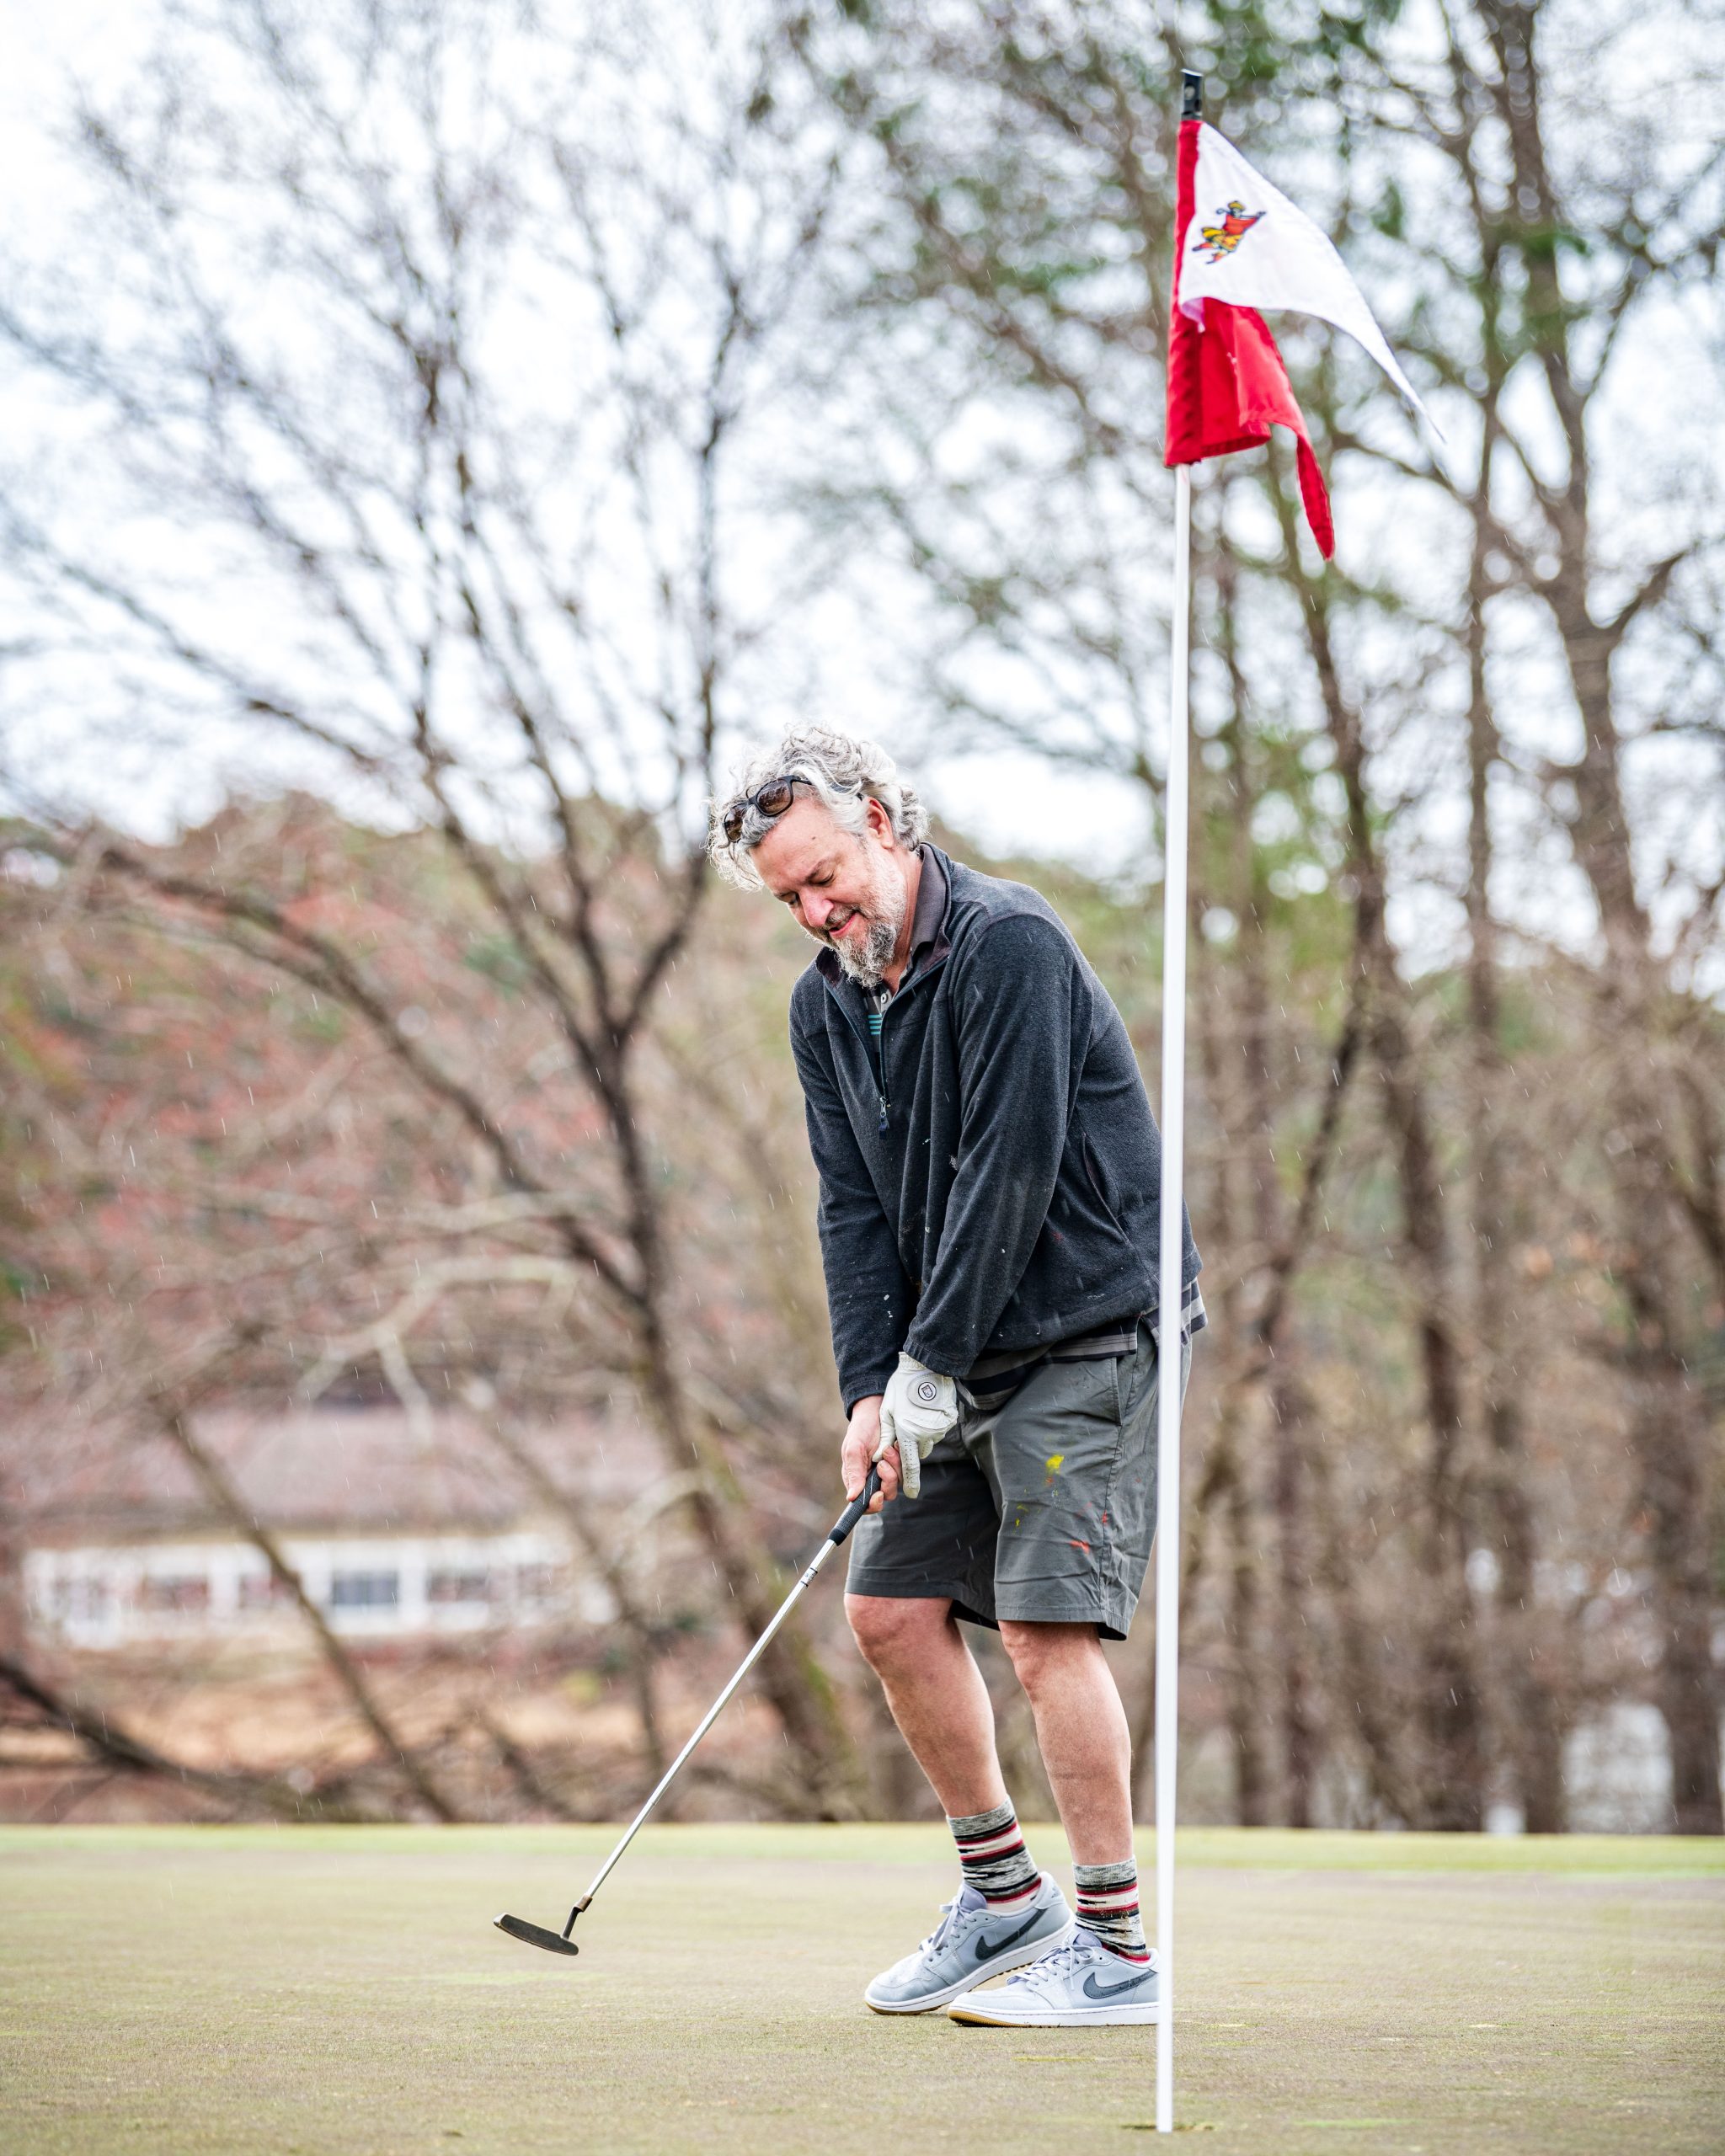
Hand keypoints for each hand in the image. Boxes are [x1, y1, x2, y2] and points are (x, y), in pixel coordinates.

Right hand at [842, 1394, 893, 1511]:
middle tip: (882, 1462)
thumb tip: (851, 1497)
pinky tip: (895, 1446)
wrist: (875, 1411)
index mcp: (857, 1479)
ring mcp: (888, 1471)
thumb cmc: (860, 1429)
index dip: (873, 1504)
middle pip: (886, 1494)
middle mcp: (872, 1478)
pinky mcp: (899, 1463)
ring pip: (898, 1482)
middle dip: (887, 1480)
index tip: (878, 1494)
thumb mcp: (853, 1449)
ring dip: (895, 1466)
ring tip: (888, 1449)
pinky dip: (901, 1458)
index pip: (865, 1503)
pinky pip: (906, 1469)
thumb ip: (854, 1473)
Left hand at [875, 1352, 957, 1499]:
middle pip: (916, 1454)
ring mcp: (939, 1430)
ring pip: (925, 1443)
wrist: (926, 1367)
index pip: (909, 1468)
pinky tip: (922, 1412)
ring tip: (911, 1416)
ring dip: (917, 1437)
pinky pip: (934, 1432)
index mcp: (908, 1435)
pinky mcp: (948, 1422)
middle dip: (907, 1449)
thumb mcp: (887, 1413)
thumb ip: (885, 1438)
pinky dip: (927, 1427)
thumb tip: (879, 1459)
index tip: (911, 1493)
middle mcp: (926, 1436)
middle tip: (900, 1433)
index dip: (910, 1483)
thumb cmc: (901, 1388)